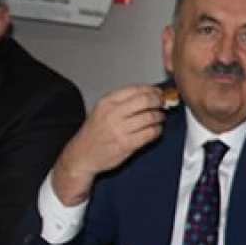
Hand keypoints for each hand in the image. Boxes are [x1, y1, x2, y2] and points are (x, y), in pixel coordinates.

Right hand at [51, 84, 165, 204]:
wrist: (83, 155)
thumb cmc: (94, 133)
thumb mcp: (102, 109)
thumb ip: (122, 101)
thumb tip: (148, 93)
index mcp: (106, 102)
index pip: (134, 89)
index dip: (151, 89)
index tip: (158, 92)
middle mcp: (113, 114)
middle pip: (145, 100)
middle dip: (158, 100)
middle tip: (162, 103)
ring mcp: (120, 130)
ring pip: (150, 117)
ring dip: (159, 116)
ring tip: (160, 117)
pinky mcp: (127, 144)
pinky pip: (150, 133)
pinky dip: (157, 130)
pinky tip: (156, 129)